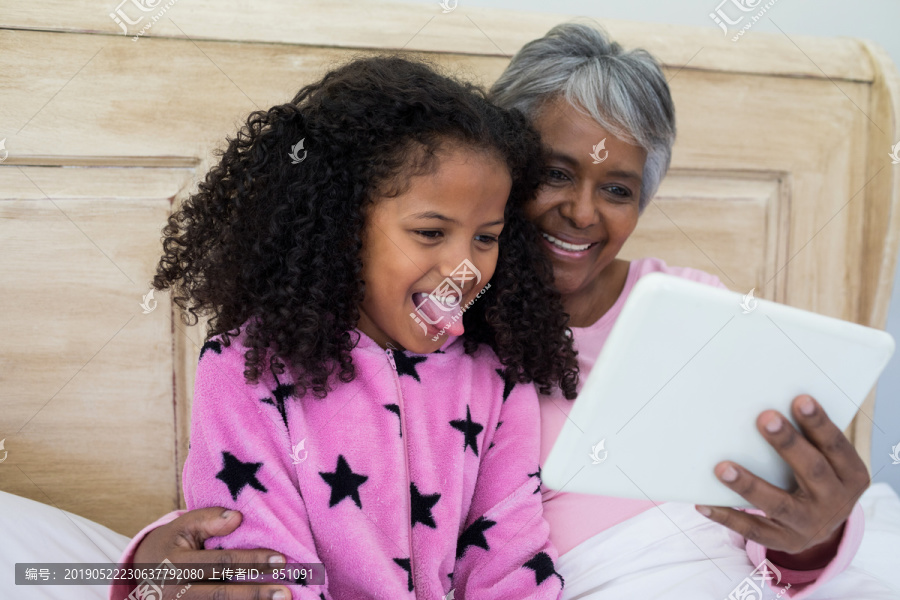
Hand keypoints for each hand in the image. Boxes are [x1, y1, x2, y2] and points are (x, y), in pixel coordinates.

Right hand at [133, 507, 291, 598]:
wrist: (140, 572)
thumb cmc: (171, 543)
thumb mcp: (184, 525)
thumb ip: (209, 519)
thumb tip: (238, 518)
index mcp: (176, 565)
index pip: (222, 563)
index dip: (252, 561)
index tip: (281, 560)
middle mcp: (176, 592)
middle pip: (222, 594)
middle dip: (256, 594)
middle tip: (285, 593)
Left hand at [696, 395, 868, 569]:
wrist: (822, 525)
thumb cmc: (817, 476)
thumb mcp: (825, 459)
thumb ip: (807, 437)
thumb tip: (765, 404)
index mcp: (850, 476)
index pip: (836, 447)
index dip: (819, 424)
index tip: (800, 400)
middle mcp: (834, 502)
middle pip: (812, 471)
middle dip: (788, 444)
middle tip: (765, 418)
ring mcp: (809, 525)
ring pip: (778, 504)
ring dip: (749, 485)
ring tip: (722, 467)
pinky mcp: (784, 541)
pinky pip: (753, 530)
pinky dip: (727, 517)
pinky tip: (704, 504)